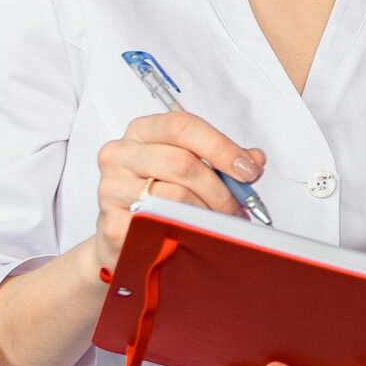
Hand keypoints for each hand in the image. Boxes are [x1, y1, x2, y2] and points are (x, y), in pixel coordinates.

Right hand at [88, 111, 263, 275]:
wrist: (121, 238)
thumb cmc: (159, 195)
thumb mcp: (191, 168)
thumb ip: (222, 160)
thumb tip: (254, 159)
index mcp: (142, 131)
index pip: (183, 126)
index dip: (221, 147)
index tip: (249, 170)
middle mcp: (120, 154)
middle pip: (182, 163)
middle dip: (221, 189)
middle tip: (239, 207)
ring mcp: (111, 188)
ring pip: (175, 196)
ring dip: (208, 212)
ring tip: (221, 223)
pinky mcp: (112, 224)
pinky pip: (161, 225)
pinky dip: (188, 231)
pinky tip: (197, 235)